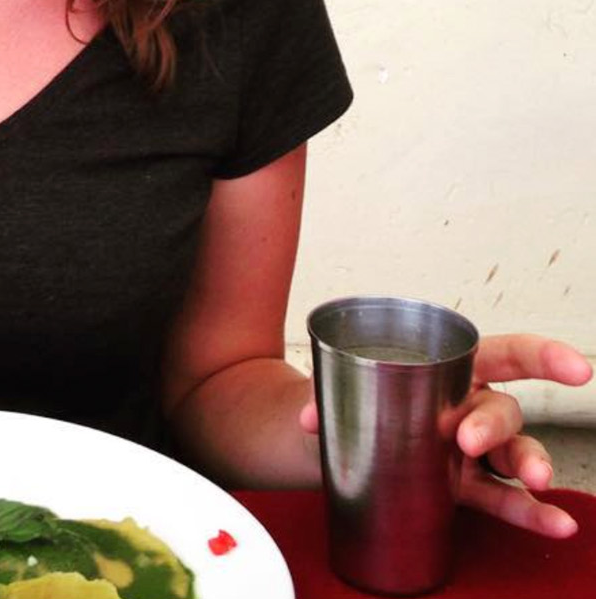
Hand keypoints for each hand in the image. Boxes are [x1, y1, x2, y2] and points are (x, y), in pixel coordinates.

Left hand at [299, 333, 591, 537]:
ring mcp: (475, 450)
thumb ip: (329, 392)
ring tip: (538, 480)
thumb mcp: (343, 382)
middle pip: (501, 408)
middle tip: (467, 438)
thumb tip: (310, 416)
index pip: (504, 354)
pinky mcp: (468, 487)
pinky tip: (556, 525)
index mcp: (448, 368)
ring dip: (528, 464)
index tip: (576, 367)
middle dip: (492, 422)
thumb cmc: (354, 395)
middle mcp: (471, 405)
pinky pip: (507, 500)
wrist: (337, 434)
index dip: (543, 357)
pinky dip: (531, 513)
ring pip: (513, 453)